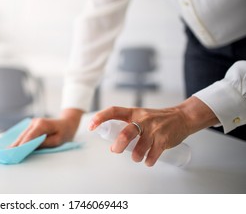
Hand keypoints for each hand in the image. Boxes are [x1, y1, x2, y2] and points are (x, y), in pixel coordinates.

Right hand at [10, 108, 82, 147]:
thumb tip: (32, 147)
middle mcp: (35, 122)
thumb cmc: (64, 132)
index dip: (23, 144)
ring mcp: (33, 123)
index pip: (30, 136)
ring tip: (8, 152)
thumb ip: (45, 143)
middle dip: (17, 145)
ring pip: (23, 134)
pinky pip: (25, 134)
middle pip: (24, 135)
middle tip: (8, 154)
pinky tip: (14, 147)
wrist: (67, 123)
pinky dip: (20, 140)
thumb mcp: (57, 141)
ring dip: (16, 143)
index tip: (16, 151)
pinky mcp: (32, 126)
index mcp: (42, 124)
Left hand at [89, 96, 218, 165]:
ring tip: (136, 158)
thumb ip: (127, 125)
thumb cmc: (157, 118)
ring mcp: (154, 130)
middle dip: (119, 145)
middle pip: (126, 133)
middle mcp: (142, 120)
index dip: (100, 118)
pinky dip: (149, 161)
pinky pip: (153, 154)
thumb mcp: (140, 115)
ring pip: (140, 147)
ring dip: (136, 156)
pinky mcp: (164, 139)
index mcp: (133, 112)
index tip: (91, 127)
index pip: (113, 111)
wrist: (182, 117)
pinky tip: (148, 161)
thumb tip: (114, 142)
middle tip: (116, 150)